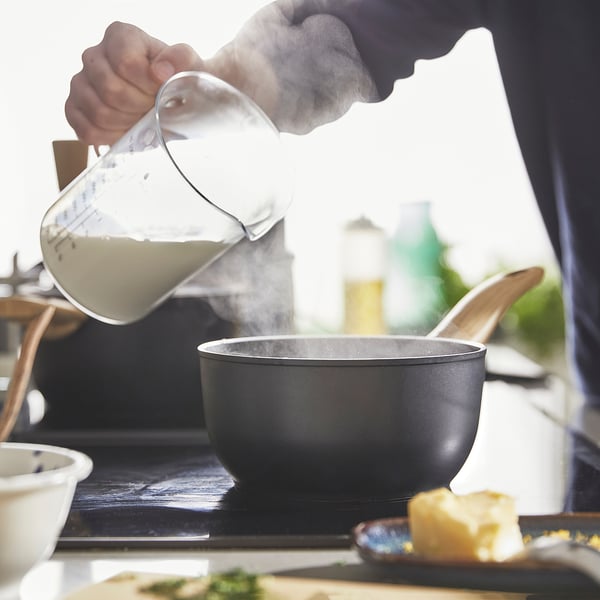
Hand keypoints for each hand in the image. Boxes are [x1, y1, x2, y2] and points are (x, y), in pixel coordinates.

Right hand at [65, 21, 204, 145]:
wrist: (170, 100)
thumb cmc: (176, 80)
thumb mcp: (189, 65)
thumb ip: (181, 60)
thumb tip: (160, 71)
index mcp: (120, 37)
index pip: (125, 63)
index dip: (148, 85)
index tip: (161, 89)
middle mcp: (93, 56)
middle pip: (110, 90)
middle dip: (140, 107)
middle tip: (153, 108)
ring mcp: (80, 83)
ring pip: (98, 112)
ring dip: (128, 124)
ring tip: (141, 119)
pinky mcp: (75, 109)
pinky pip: (86, 131)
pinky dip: (111, 137)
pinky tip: (126, 131)